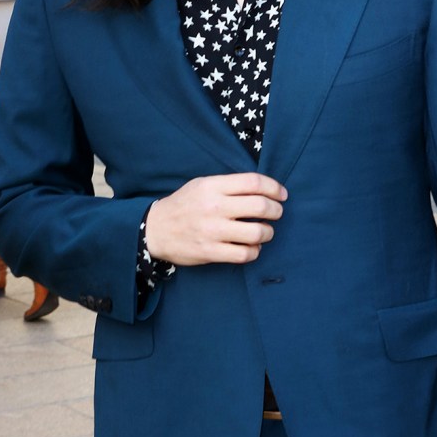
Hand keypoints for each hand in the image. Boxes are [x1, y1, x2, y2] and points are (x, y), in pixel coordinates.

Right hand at [145, 172, 287, 266]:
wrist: (155, 229)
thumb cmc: (184, 204)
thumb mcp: (202, 184)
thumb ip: (229, 185)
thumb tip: (263, 189)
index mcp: (213, 186)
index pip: (254, 182)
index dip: (274, 188)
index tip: (282, 195)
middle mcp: (215, 207)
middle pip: (261, 206)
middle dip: (276, 210)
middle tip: (276, 213)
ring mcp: (213, 231)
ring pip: (257, 232)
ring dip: (268, 232)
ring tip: (265, 231)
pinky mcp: (210, 252)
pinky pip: (245, 254)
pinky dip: (254, 251)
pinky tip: (251, 247)